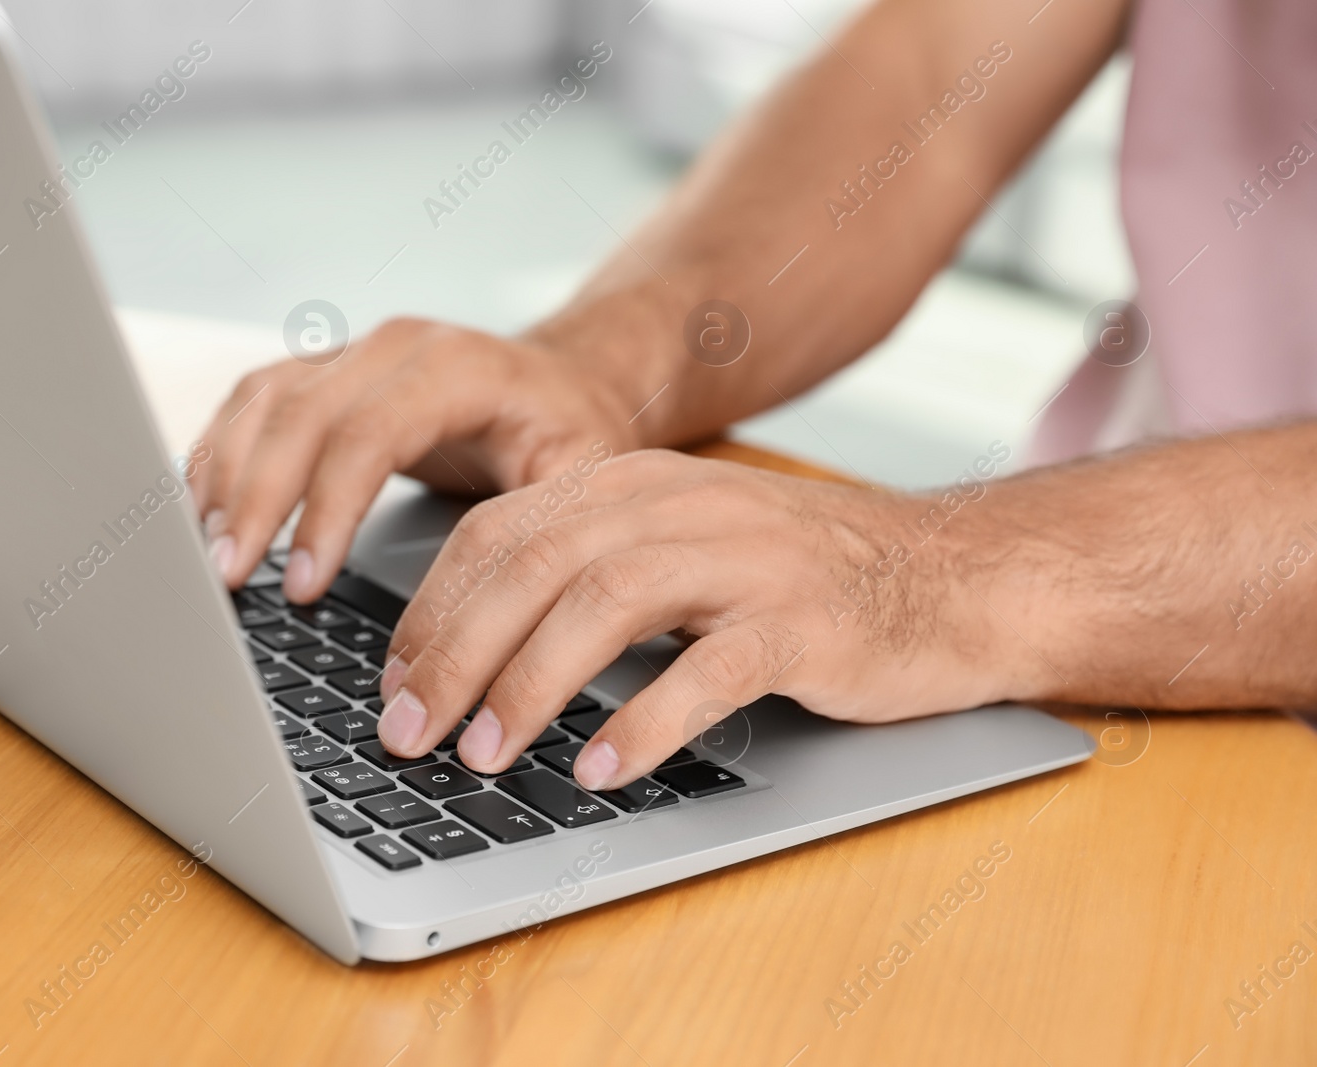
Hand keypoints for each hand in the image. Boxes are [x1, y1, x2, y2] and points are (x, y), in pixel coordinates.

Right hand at [191, 317, 641, 598]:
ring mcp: (352, 353)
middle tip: (227, 579)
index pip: (370, 430)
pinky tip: (204, 512)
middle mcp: (395, 347)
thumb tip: (477, 605)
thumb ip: (531, 524)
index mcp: (458, 366)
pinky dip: (221, 456)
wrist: (568, 382)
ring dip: (226, 479)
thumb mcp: (582, 476)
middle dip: (257, 501)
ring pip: (263, 403)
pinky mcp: (325, 372)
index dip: (327, 509)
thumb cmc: (575, 432)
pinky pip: (253, 403)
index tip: (303, 583)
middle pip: (299, 413)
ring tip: (209, 557)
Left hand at [374, 450, 1016, 791]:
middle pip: (535, 565)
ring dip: (530, 684)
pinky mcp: (802, 621)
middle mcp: (677, 504)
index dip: (432, 610)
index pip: (498, 531)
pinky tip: (600, 768)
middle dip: (456, 653)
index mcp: (630, 483)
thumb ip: (583, 580)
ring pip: (606, 605)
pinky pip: (709, 669)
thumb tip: (466, 659)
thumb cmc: (793, 579)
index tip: (392, 684)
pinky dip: (644, 719)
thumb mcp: (675, 553)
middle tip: (409, 734)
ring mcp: (743, 558)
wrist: (948, 574)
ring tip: (486, 753)